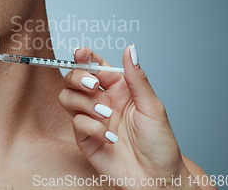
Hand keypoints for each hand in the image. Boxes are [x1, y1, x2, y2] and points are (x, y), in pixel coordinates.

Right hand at [58, 45, 202, 189]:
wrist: (157, 178)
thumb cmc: (159, 143)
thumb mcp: (152, 107)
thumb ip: (137, 78)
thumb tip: (130, 49)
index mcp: (119, 88)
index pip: (95, 65)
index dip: (84, 57)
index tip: (81, 53)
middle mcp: (102, 100)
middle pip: (73, 78)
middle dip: (78, 78)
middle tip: (94, 86)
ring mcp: (91, 118)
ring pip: (67, 97)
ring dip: (84, 103)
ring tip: (106, 114)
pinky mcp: (85, 138)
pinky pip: (76, 123)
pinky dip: (92, 128)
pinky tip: (109, 138)